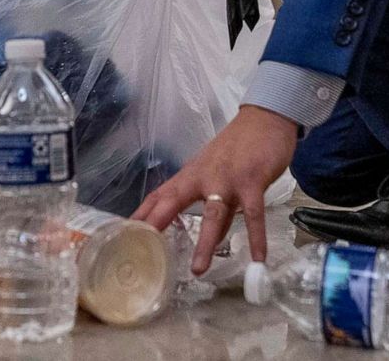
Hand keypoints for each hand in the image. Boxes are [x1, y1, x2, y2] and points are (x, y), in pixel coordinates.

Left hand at [132, 105, 297, 273]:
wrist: (264, 119)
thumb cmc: (237, 148)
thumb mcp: (217, 174)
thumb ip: (212, 207)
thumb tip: (211, 242)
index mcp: (190, 175)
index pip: (159, 196)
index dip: (141, 215)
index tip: (124, 235)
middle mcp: (203, 177)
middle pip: (175, 201)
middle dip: (158, 224)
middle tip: (144, 251)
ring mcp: (228, 179)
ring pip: (213, 214)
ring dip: (206, 242)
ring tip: (198, 270)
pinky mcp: (252, 181)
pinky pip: (253, 213)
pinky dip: (256, 236)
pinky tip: (258, 258)